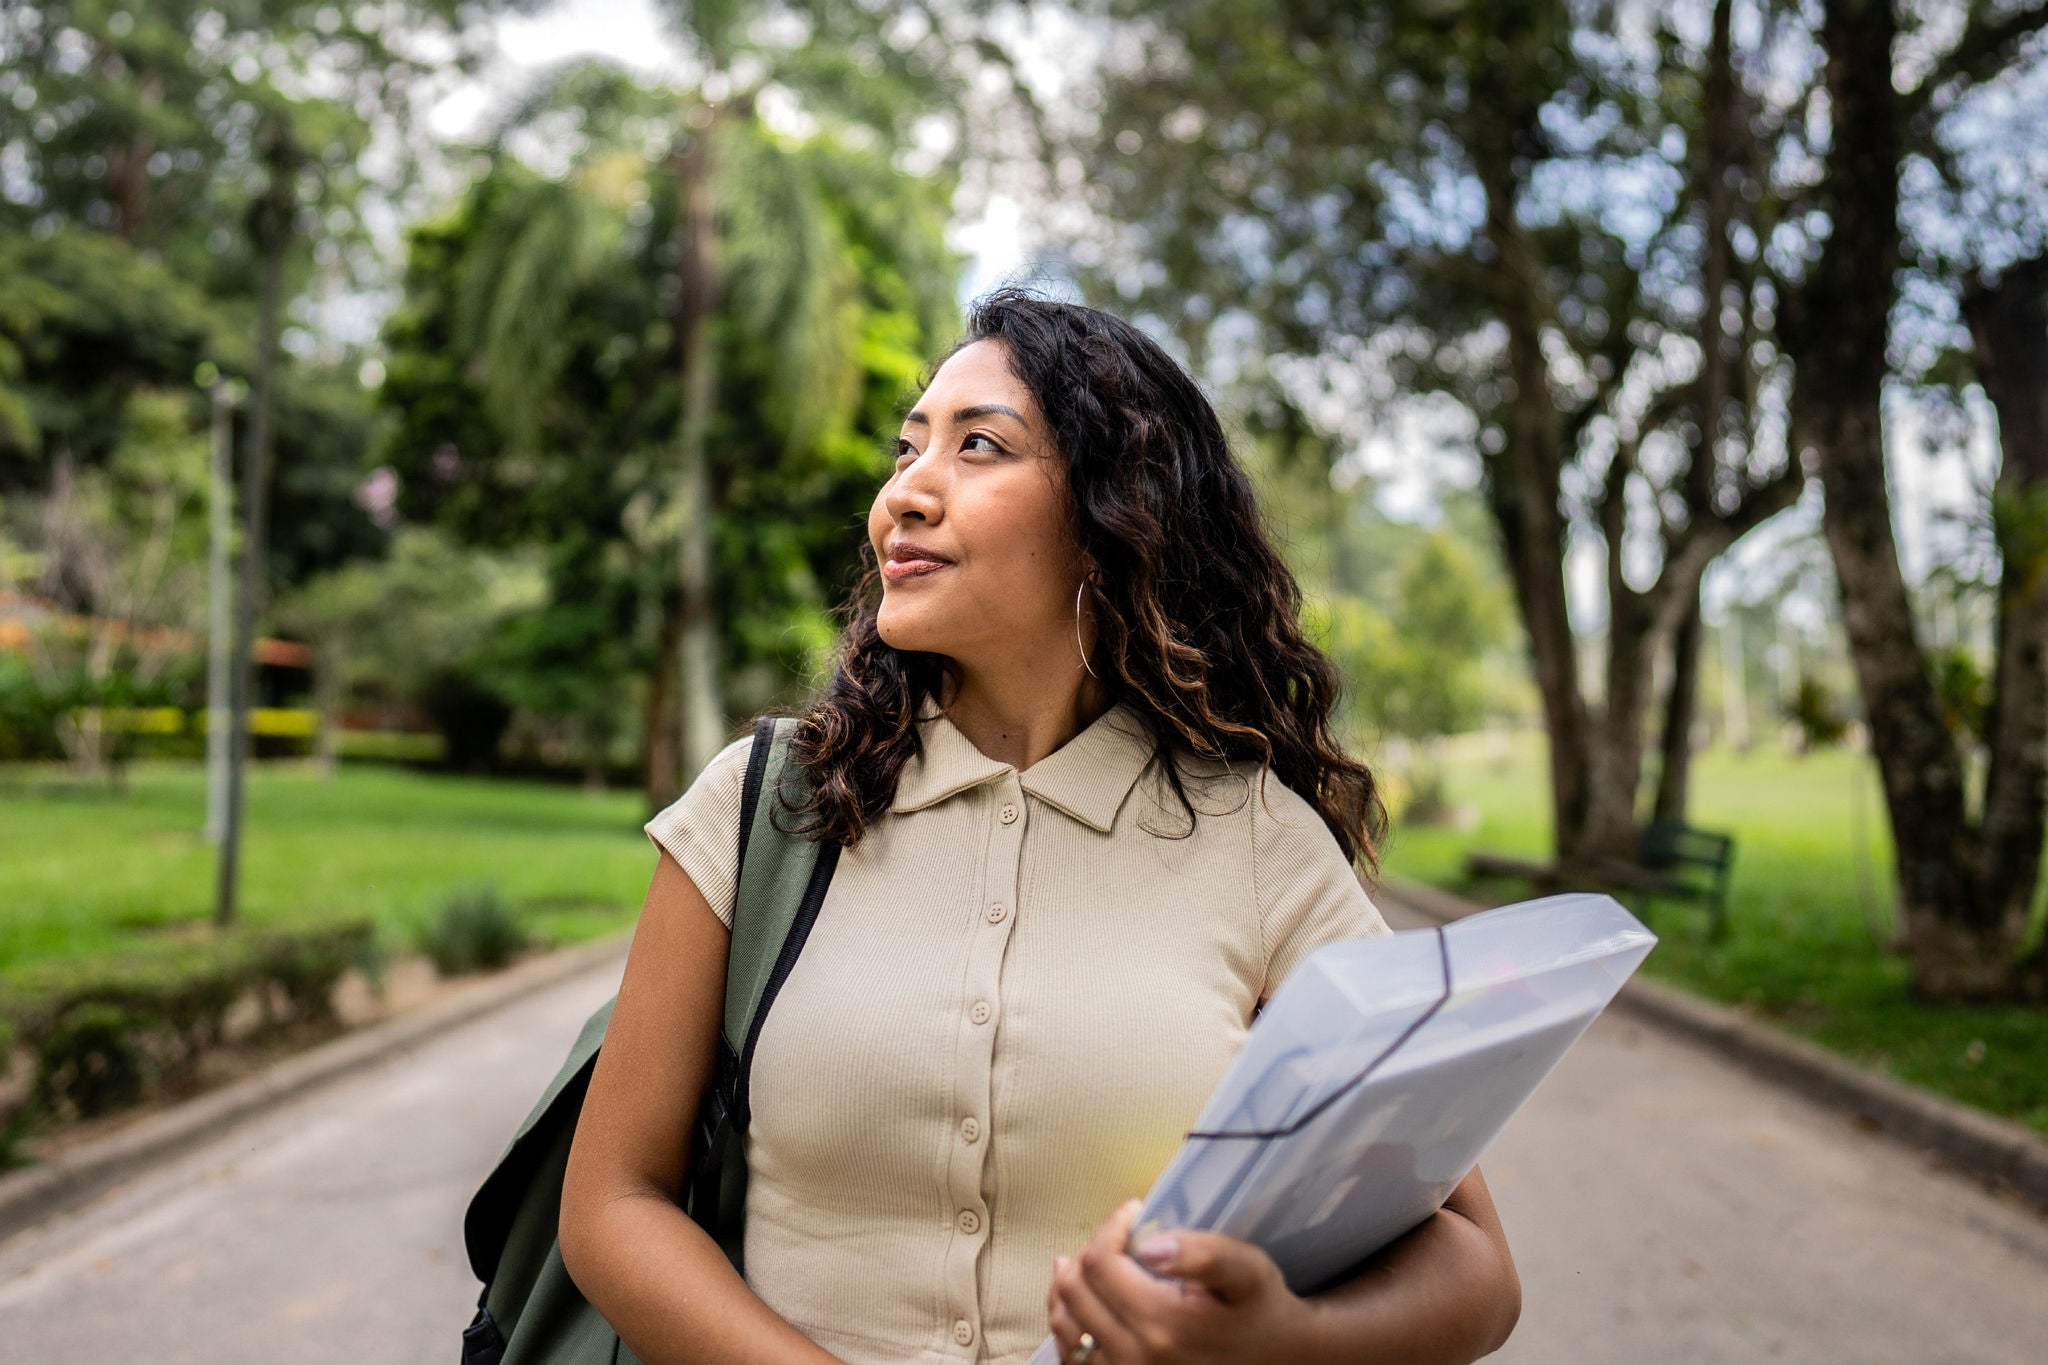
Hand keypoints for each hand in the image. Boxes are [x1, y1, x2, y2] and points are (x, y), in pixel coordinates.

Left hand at [1046, 1199, 1319, 1364]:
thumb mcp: (1247, 1271)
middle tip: (1118, 1237)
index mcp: (1163, 1324)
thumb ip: (1202, 1254)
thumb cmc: (1259, 1309)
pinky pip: (1071, 1355)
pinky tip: (1082, 1302)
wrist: (1276, 1359)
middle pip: (1075, 1289)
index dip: (1111, 1227)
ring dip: (1071, 1284)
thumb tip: (1149, 1245)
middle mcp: (1135, 1357)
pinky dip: (1068, 1322)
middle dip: (1090, 1251)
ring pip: (1064, 1321)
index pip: (1100, 1262)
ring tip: (1093, 1263)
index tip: (1135, 1213)